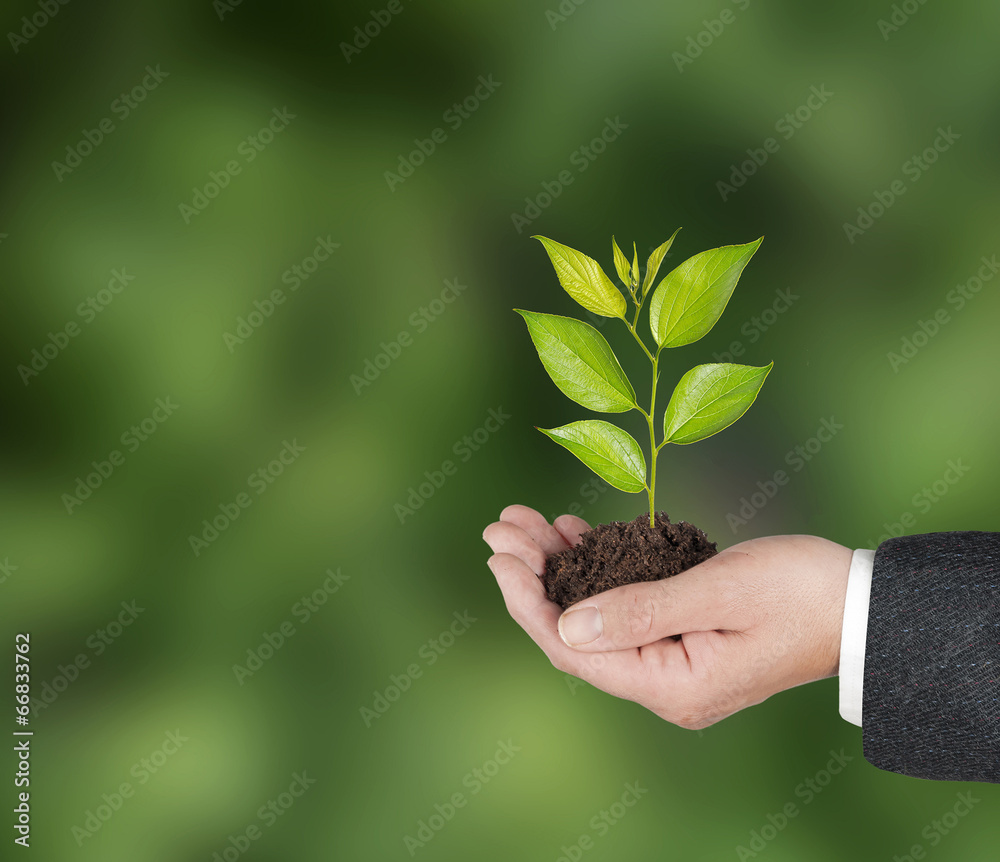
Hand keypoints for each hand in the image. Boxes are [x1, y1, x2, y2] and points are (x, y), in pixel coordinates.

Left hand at [483, 505, 852, 728]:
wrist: (862, 604)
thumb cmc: (801, 592)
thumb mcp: (719, 592)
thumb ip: (639, 610)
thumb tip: (563, 624)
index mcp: (671, 685)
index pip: (572, 647)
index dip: (526, 599)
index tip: (498, 552)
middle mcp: (664, 684)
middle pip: (574, 631)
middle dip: (533, 576)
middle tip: (501, 526)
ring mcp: (672, 662)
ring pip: (594, 615)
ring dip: (559, 567)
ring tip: (527, 522)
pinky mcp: (682, 637)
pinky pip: (623, 606)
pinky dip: (596, 568)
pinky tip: (574, 535)